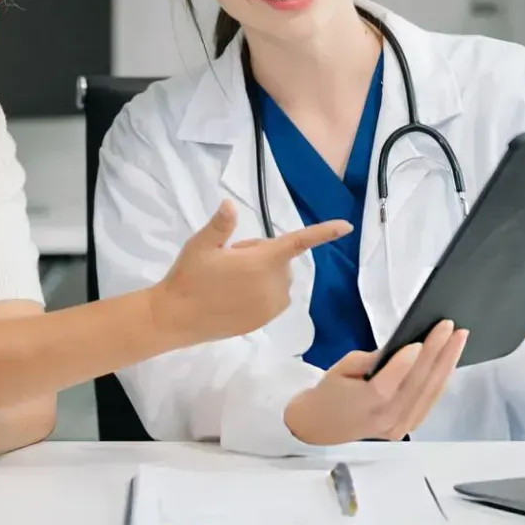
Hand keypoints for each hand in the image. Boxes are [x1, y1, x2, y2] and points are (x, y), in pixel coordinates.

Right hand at [149, 201, 350, 347]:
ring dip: (263, 273)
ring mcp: (271, 306)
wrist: (177, 317)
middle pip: (281, 258)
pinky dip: (262, 291)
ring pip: (278, 278)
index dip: (323, 233)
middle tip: (229, 257)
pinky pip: (275, 297)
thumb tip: (230, 204)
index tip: (346, 226)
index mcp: (261, 261)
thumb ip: (221, 225)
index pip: (298, 243)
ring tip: (230, 278)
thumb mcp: (201, 245)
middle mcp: (273, 285)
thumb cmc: (189, 277)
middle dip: (261, 253)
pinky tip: (235, 295)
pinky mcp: (264, 320)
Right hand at [283, 321, 468, 445]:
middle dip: (438, 353)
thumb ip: (371, 359)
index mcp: (365, 403)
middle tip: (451, 328)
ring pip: (429, 393)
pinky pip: (428, 402)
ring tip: (459, 340)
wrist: (320, 426)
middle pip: (418, 384)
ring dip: (446, 364)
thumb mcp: (342, 367)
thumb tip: (400, 349)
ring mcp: (399, 426)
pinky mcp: (406, 428)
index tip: (421, 339)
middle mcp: (386, 418)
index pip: (391, 381)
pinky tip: (448, 362)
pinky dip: (440, 380)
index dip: (408, 360)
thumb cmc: (329, 392)